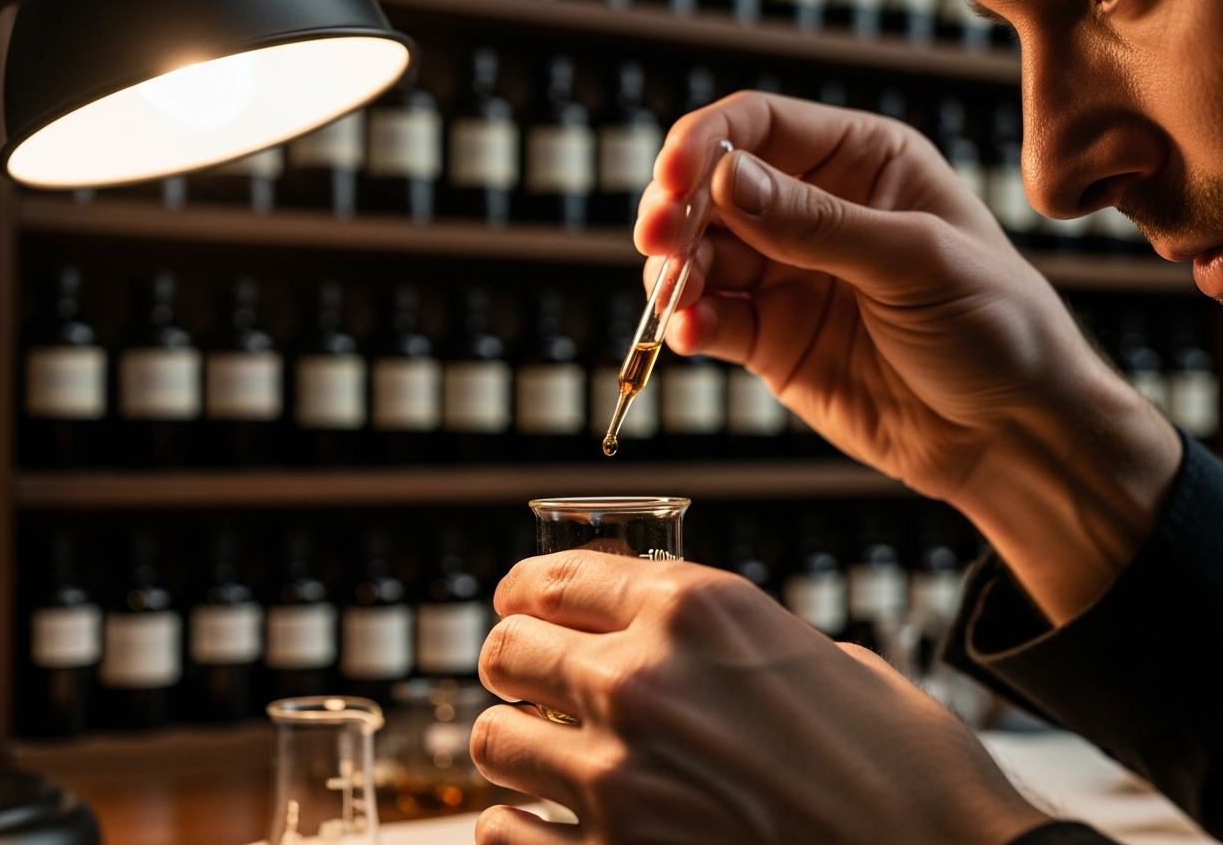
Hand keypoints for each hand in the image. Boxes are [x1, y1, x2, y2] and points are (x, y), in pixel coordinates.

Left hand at [472, 551, 1048, 844]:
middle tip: (527, 678)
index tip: (522, 603)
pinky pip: (503, 834)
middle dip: (513, 662)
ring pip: (492, 741)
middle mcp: (643, 681)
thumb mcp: (822, 658)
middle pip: (507, 650)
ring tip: (541, 755)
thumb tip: (679, 641)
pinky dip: (519, 826)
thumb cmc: (904, 769)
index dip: (526, 589)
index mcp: (695, 610)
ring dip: (514, 745)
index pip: (553, 577)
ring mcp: (622, 780)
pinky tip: (549, 823)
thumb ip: (732, 640)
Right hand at [636, 92, 1179, 622]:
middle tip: (659, 240)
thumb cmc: (995, 327)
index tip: (673, 179)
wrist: (1010, 434)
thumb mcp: (914, 260)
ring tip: (676, 297)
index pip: (759, 127)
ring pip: (699, 256)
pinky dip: (690, 324)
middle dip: (677, 211)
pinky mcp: (771, 340)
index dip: (704, 144)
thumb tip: (722, 180)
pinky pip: (712, 320)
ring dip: (675, 272)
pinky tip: (691, 334)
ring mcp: (788, 277)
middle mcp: (814, 212)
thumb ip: (815, 223)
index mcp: (861, 162)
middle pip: (712, 191)